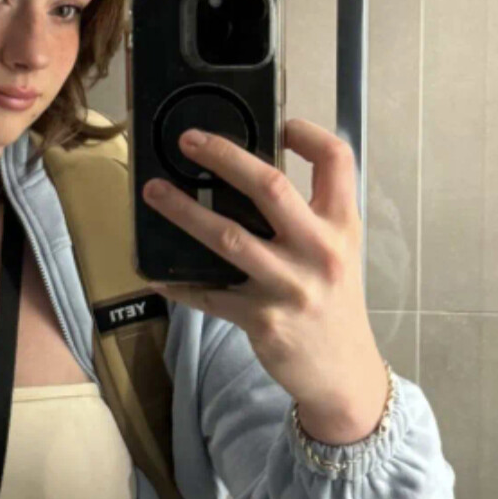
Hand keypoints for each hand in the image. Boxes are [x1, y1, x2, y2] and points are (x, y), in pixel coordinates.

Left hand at [141, 117, 387, 437]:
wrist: (344, 374)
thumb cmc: (334, 305)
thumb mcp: (338, 252)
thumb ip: (308, 217)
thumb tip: (249, 178)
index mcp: (342, 226)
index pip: (337, 160)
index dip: (307, 133)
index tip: (279, 124)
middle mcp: (319, 251)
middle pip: (269, 186)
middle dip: (224, 156)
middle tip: (188, 140)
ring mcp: (289, 286)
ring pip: (227, 237)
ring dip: (184, 211)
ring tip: (153, 192)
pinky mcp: (262, 320)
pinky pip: (210, 295)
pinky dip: (180, 283)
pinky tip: (157, 272)